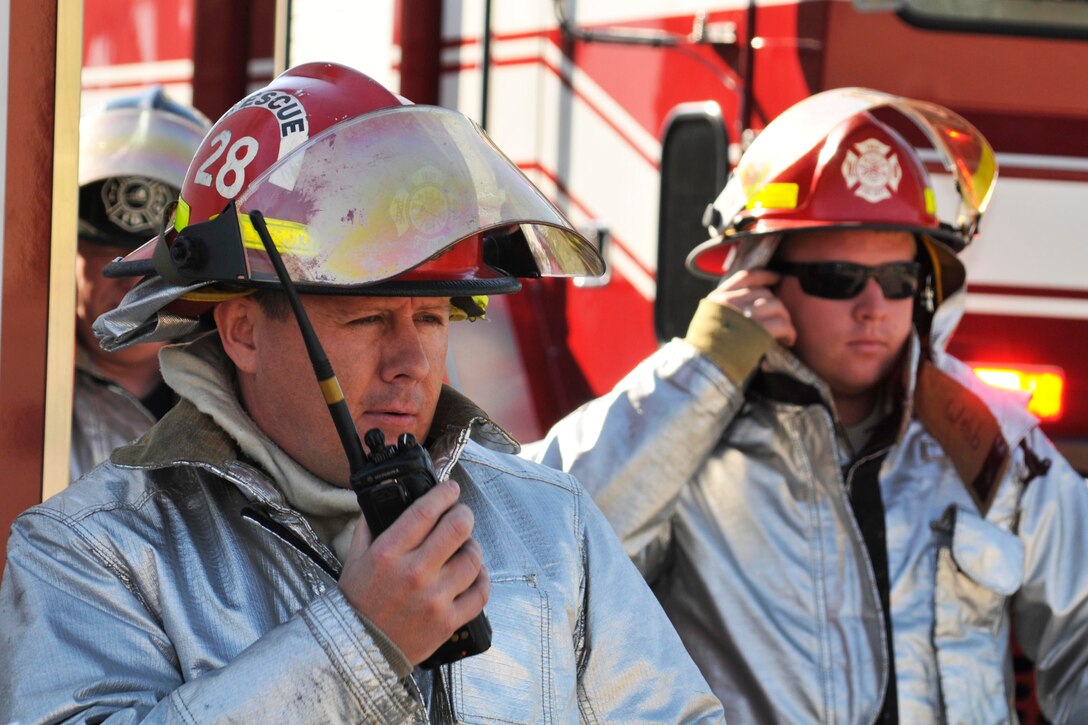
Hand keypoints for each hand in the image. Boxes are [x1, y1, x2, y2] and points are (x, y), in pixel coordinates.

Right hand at [339, 479, 489, 664]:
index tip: (451, 489)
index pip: (426, 511)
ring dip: (472, 546)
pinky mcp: (448, 621)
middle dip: (464, 513)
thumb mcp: (355, 557)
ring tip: (465, 546)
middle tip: (461, 514)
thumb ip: (370, 525)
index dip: (445, 493)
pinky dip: (482, 578)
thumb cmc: (357, 602)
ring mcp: (434, 599)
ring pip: (473, 558)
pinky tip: (474, 572)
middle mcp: (414, 573)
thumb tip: (386, 499)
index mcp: (389, 553)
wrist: (357, 650)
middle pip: (458, 528)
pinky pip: (480, 592)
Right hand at [708, 268, 796, 346]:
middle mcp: (731, 302)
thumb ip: (726, 309)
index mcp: (718, 298)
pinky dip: (789, 332)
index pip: (747, 277)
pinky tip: (787, 341)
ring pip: (777, 306)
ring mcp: (745, 315)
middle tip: (780, 321)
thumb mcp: (708, 321)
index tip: (777, 279)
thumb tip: (753, 305)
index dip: (765, 276)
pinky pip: (782, 324)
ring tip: (784, 333)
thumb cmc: (706, 351)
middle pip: (765, 293)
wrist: (703, 368)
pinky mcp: (758, 330)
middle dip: (776, 306)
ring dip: (784, 319)